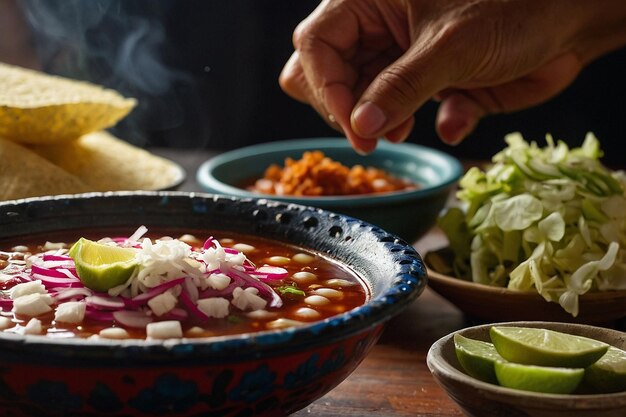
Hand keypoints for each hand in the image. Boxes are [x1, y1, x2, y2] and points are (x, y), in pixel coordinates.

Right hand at [279, 0, 625, 152]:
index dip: (326, 88)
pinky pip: (395, 114)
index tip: (354, 127)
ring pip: (355, 100)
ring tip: (400, 133)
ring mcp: (395, 59)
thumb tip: (360, 128)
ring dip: (374, 122)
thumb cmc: (512, 9)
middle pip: (324, 74)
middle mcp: (375, 29)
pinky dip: (415, 124)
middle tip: (368, 135)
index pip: (317, 46)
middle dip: (342, 107)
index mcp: (369, 1)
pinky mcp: (418, 85)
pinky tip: (448, 120)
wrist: (567, 22)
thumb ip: (401, 88)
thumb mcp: (451, 46)